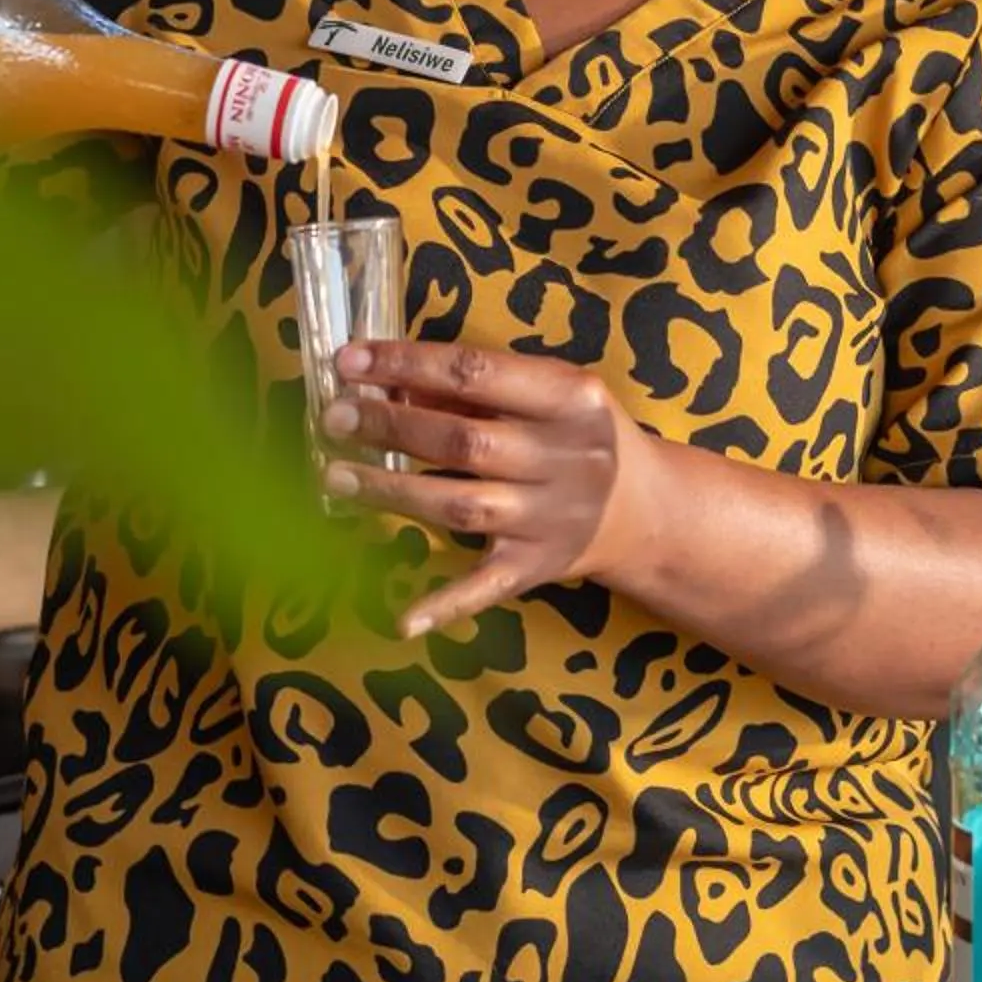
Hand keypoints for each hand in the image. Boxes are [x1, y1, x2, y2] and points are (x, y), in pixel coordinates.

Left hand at [320, 339, 661, 638]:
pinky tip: (400, 619)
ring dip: (392, 492)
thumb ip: (477, 387)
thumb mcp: (549, 392)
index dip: (407, 364)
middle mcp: (566, 458)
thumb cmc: (581, 434)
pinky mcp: (540, 568)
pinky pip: (486, 588)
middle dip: (389, 427)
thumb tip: (387, 380)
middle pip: (463, 443)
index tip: (350, 362)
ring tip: (335, 476)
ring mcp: (552, 518)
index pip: (477, 372)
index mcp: (570, 397)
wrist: (648, 509)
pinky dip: (443, 605)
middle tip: (334, 417)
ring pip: (460, 506)